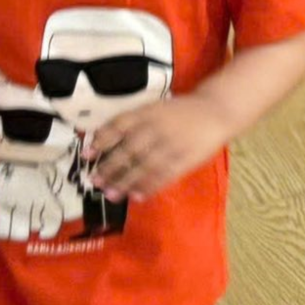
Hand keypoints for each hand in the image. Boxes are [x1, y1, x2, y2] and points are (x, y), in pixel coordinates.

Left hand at [85, 96, 232, 200]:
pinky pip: (164, 175)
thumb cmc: (182, 111)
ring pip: (144, 166)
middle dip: (110, 166)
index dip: (102, 139)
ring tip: (111, 193)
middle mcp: (158, 127)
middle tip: (94, 180)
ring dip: (125, 181)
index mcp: (149, 112)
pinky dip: (149, 187)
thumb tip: (103, 140)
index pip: (120, 125)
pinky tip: (136, 196)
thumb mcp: (157, 108)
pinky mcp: (186, 159)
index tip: (86, 154)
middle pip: (129, 149)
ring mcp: (173, 144)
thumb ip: (135, 122)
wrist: (218, 110)